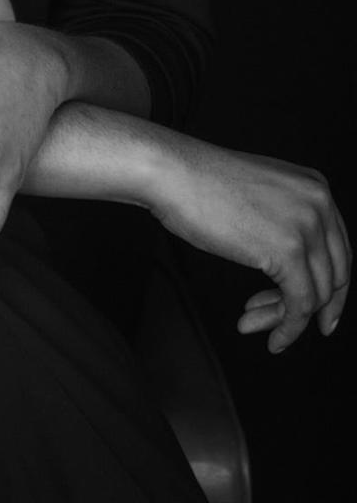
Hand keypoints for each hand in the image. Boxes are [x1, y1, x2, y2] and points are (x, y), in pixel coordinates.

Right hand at [149, 134, 350, 351]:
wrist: (173, 173)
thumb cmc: (200, 183)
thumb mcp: (260, 196)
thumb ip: (286, 220)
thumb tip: (293, 264)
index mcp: (315, 188)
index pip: (338, 248)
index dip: (330, 285)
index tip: (322, 311)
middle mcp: (319, 204)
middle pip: (335, 274)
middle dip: (316, 308)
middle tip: (292, 326)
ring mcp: (307, 227)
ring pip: (316, 294)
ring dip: (286, 318)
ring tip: (256, 323)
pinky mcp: (288, 252)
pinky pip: (300, 305)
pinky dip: (287, 328)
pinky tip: (271, 337)